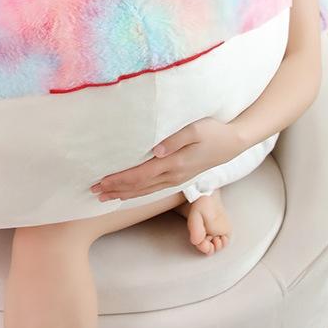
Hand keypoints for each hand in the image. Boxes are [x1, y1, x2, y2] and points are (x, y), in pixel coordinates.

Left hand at [90, 118, 244, 201]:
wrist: (233, 142)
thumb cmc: (213, 131)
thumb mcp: (195, 129)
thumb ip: (175, 139)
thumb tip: (155, 150)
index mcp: (174, 163)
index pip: (140, 175)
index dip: (119, 180)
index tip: (101, 182)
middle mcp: (174, 175)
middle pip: (139, 187)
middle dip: (116, 190)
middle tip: (94, 193)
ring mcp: (177, 178)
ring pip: (146, 191)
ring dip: (125, 194)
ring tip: (106, 198)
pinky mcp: (180, 177)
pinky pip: (154, 189)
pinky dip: (139, 193)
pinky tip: (131, 194)